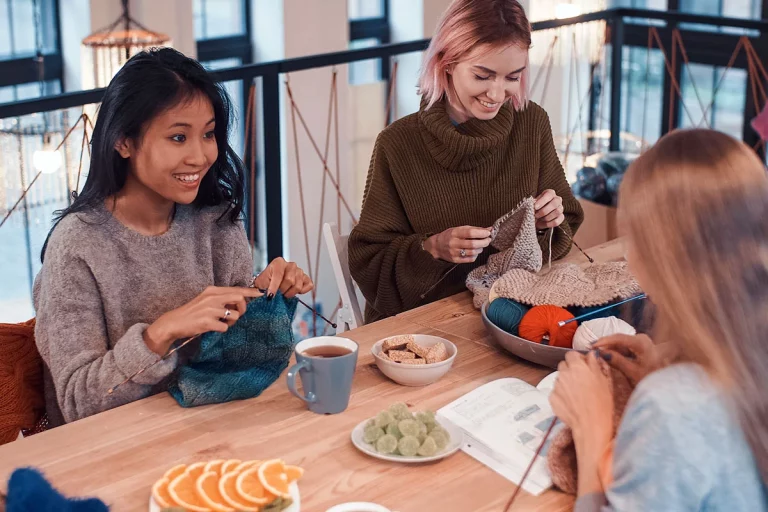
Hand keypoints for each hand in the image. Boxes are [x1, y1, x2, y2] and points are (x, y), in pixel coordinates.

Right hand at [144, 286, 263, 354]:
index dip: (251, 291)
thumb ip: (221, 299)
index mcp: (213, 291)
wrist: (174, 322)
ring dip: (232, 322)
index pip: (236, 289)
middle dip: (243, 308)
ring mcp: (210, 309)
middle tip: (236, 314)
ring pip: (235, 315)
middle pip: (240, 299)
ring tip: (222, 323)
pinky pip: (225, 327)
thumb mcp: (206, 300)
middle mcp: (212, 297)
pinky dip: (222, 329)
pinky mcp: (207, 322)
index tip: (261, 293)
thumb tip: (240, 301)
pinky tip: (213, 328)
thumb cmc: (193, 312)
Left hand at [252, 257, 313, 298]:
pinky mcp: (306, 278)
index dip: (274, 287)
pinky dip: (302, 291)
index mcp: (279, 262)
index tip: (270, 297)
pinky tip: (294, 292)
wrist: (270, 285)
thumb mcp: (260, 284)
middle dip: (282, 290)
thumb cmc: (265, 284)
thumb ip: (263, 288)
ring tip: (284, 293)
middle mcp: (291, 265)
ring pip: (298, 285)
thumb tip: (269, 297)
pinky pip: (309, 285)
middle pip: (290, 280)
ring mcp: (300, 271)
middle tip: (278, 293)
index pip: (278, 275)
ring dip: (290, 293)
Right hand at [423, 226, 491, 262]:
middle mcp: (454, 243)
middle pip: (473, 244)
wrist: (437, 246)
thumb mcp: (460, 229)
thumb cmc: (451, 235)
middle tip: (488, 240)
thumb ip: (474, 229)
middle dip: (484, 242)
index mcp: (455, 233)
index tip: (488, 232)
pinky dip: (476, 255)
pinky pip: (470, 259)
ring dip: (481, 248)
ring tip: (481, 245)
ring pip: (473, 252)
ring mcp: (454, 253)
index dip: (481, 233)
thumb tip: (489, 229)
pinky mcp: (455, 260)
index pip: (470, 233)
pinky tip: (475, 251)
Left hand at [534, 189, 564, 229]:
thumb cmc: (535, 208)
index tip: (535, 207)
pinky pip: (557, 221)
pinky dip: (549, 223)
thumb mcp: (532, 204)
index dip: (542, 201)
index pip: (549, 194)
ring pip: (557, 212)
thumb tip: (533, 206)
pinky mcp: (561, 217)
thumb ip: (533, 204)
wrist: (537, 217)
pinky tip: (543, 223)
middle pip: (555, 203)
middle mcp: (557, 199)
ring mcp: (560, 208)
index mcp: (550, 193)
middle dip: (544, 211)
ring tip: (539, 219)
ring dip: (546, 217)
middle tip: (536, 215)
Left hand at [550, 351, 613, 495]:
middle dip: (570, 370)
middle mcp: (563, 374)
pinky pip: (555, 392)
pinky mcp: (551, 398)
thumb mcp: (603, 380)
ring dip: (566, 382)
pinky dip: (561, 395)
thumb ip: (594, 363)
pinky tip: (572, 403)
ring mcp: (556, 386)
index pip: (570, 354)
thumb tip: (591, 353)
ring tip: (577, 394)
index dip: (577, 359)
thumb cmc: (601, 402)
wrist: (591, 424)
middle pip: (563, 366)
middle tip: (581, 380)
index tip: (583, 366)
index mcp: (577, 366)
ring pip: (559, 379)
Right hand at [592, 334, 666, 386]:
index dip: (603, 341)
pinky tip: (608, 357)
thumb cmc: (651, 379)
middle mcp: (642, 339)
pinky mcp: (640, 346)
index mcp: (641, 343)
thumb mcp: (632, 372)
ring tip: (597, 355)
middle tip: (591, 351)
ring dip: (610, 349)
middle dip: (605, 345)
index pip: (618, 338)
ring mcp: (642, 342)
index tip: (591, 346)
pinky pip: (624, 347)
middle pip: (618, 340)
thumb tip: (601, 352)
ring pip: (620, 344)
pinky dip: (616, 352)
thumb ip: (617, 361)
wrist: (667, 385)